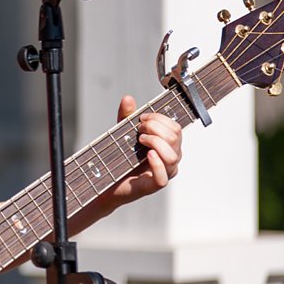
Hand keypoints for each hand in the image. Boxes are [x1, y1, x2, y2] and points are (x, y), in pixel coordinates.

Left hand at [97, 96, 182, 210]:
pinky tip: (147, 155)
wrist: (108, 181)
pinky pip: (163, 176)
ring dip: (155, 142)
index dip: (159, 119)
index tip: (141, 118)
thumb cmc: (121, 157)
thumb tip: (128, 98)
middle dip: (155, 128)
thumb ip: (126, 116)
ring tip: (140, 141)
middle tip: (139, 130)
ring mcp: (165, 172)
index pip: (175, 128)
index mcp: (169, 145)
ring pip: (172, 155)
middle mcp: (171, 158)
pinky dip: (156, 163)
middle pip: (175, 137)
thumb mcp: (124, 132)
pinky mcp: (155, 185)